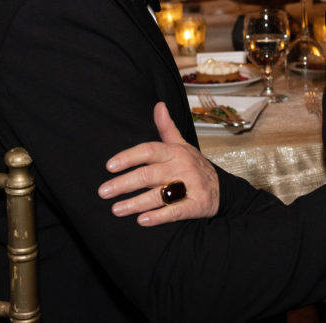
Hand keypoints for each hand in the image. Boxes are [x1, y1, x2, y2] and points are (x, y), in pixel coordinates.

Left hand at [99, 102, 218, 225]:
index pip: (148, 151)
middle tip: (103, 192)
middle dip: (124, 184)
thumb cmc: (194, 165)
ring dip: (135, 203)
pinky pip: (175, 211)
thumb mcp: (182, 144)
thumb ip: (166, 127)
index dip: (128, 157)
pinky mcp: (196, 204)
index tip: (110, 166)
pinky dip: (158, 216)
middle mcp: (181, 167)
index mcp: (175, 152)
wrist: (222, 189)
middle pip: (148, 174)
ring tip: (116, 209)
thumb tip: (158, 106)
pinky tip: (142, 220)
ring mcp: (189, 186)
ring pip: (158, 194)